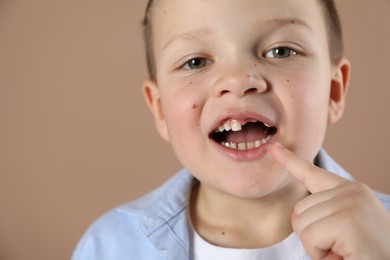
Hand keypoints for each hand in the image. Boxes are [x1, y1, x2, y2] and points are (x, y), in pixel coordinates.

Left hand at [270, 143, 389, 259]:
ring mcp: (351, 203)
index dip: (290, 161)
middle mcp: (352, 191)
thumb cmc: (367, 255)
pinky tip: (344, 256)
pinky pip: (309, 237)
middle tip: (341, 247)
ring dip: (317, 247)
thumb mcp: (345, 229)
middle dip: (313, 236)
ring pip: (301, 224)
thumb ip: (323, 214)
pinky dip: (320, 255)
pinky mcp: (347, 221)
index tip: (275, 148)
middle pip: (300, 209)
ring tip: (345, 252)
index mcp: (352, 191)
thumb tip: (295, 213)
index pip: (313, 173)